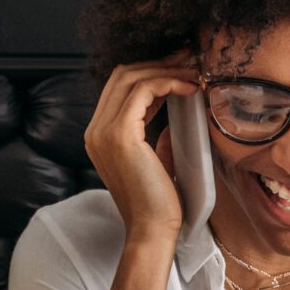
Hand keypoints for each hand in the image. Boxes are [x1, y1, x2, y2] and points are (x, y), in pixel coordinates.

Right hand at [84, 59, 200, 252]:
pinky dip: (169, 81)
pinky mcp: (120, 134)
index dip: (151, 71)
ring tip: (194, 71)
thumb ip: (158, 137)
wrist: (152, 231)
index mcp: (100, 136)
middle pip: (122, 74)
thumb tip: (175, 115)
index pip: (119, 87)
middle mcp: (95, 130)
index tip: (181, 67)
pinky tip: (190, 87)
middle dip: (158, 62)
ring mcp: (103, 131)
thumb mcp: (156, 161)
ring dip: (166, 69)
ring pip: (131, 77)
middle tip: (189, 58)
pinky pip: (144, 90)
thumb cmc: (159, 203)